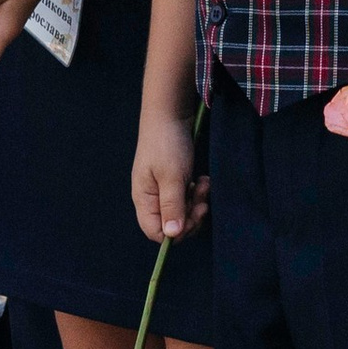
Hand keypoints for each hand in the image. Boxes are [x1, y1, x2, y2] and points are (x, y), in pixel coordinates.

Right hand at [132, 105, 208, 240]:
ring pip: (182, 211)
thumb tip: (171, 236)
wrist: (171, 112)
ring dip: (196, 202)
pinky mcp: (174, 180)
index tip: (194, 216)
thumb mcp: (172, 176)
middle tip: (203, 198)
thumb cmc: (167, 142)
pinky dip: (196, 192)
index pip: (156, 233)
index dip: (176, 232)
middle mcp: (151, 197)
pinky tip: (202, 179)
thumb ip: (172, 206)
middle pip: (171, 225)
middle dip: (191, 215)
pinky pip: (186, 197)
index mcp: (144, 200)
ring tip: (203, 183)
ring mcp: (162, 189)